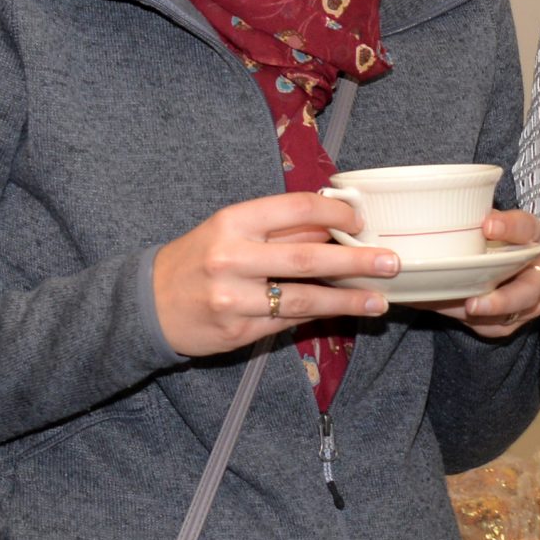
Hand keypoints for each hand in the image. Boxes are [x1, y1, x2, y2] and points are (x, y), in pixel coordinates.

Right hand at [151, 192, 396, 356]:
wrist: (147, 304)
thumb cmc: (198, 258)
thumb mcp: (231, 230)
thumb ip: (279, 228)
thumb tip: (336, 222)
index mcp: (234, 221)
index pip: (297, 209)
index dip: (337, 212)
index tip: (363, 219)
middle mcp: (233, 257)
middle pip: (308, 257)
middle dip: (356, 259)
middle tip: (392, 262)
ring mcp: (234, 298)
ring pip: (303, 298)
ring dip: (348, 299)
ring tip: (380, 300)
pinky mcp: (237, 330)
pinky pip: (288, 321)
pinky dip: (320, 315)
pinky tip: (344, 312)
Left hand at [416, 207, 539, 338]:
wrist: (485, 266)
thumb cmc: (480, 243)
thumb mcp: (470, 232)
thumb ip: (452, 235)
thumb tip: (404, 248)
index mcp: (529, 235)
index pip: (526, 227)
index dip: (510, 227)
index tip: (486, 226)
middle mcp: (536, 266)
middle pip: (531, 286)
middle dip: (504, 297)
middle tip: (472, 302)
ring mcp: (531, 294)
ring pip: (520, 311)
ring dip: (492, 313)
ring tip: (467, 310)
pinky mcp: (518, 316)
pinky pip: (501, 326)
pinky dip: (480, 322)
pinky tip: (461, 314)